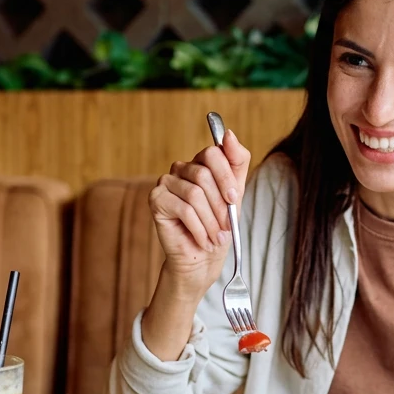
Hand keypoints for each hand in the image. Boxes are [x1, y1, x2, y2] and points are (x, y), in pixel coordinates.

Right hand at [148, 130, 251, 294]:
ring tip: (216, 238)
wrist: (202, 259)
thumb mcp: (235, 193)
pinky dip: (198, 228)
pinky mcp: (156, 200)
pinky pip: (183, 208)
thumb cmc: (218, 227)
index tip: (234, 198)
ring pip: (195, 194)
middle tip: (227, 227)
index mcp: (200, 162)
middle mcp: (181, 168)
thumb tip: (228, 134)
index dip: (226, 176)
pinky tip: (203, 240)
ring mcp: (166, 182)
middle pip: (204, 174)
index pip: (214, 153)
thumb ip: (236, 162)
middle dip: (220, 205)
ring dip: (211, 221)